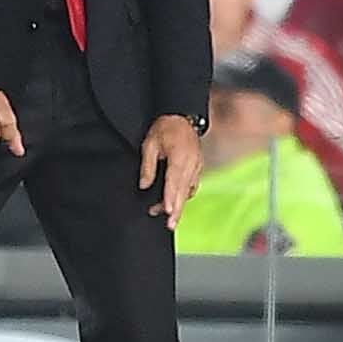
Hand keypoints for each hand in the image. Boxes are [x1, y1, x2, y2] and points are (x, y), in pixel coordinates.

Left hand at [140, 114, 202, 228]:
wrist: (181, 116)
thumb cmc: (165, 128)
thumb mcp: (150, 143)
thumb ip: (148, 165)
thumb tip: (145, 185)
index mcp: (179, 156)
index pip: (174, 181)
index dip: (170, 197)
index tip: (168, 211)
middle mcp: (191, 163)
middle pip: (183, 190)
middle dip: (177, 209)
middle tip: (170, 225)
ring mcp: (196, 165)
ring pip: (189, 190)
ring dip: (179, 204)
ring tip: (170, 218)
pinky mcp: (197, 167)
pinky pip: (192, 185)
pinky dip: (185, 195)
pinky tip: (177, 203)